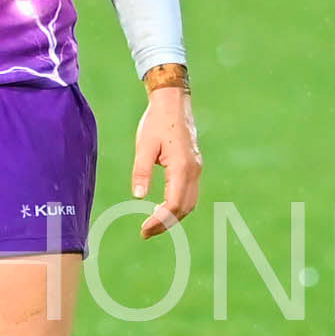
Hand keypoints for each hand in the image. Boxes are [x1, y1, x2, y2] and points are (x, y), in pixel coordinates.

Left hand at [132, 86, 201, 238]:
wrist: (173, 103)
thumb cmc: (156, 122)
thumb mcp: (144, 146)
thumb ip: (141, 172)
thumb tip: (138, 197)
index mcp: (182, 167)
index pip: (173, 204)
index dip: (159, 221)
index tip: (143, 230)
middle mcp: (193, 171)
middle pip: (184, 208)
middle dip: (166, 224)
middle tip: (145, 232)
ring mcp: (196, 168)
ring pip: (189, 203)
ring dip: (173, 217)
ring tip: (152, 225)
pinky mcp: (194, 166)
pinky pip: (189, 193)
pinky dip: (178, 206)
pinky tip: (162, 209)